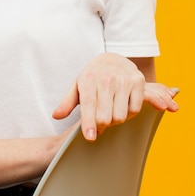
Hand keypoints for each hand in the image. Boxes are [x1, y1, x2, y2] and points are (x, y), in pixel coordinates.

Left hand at [52, 53, 178, 140]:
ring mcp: (124, 80)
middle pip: (105, 116)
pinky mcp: (138, 81)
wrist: (113, 58)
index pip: (89, 105)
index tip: (90, 137)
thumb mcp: (77, 85)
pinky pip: (135, 109)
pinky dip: (129, 113)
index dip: (89, 123)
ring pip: (120, 115)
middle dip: (101, 125)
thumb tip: (56, 116)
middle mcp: (107, 79)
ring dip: (114, 120)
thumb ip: (67, 102)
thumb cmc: (93, 75)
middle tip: (98, 124)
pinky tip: (122, 107)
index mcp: (89, 79)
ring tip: (109, 113)